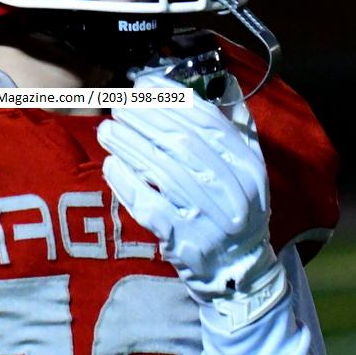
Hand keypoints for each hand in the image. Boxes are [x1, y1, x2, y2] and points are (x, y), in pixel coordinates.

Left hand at [97, 74, 286, 329]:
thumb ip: (236, 126)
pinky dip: (126, 182)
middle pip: (181, 143)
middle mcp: (232, 190)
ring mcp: (207, 217)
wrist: (237, 272)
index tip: (145, 86)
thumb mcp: (248, 168)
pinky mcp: (182, 240)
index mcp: (248, 166)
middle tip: (119, 106)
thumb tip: (222, 82)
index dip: (174, 100)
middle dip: (145, 119)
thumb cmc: (234, 209)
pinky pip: (147, 205)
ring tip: (107, 129)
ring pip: (161, 171)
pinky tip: (110, 164)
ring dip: (129, 145)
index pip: (208, 122)